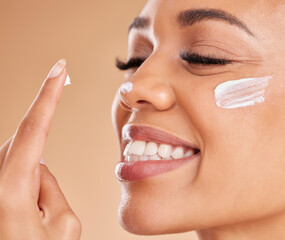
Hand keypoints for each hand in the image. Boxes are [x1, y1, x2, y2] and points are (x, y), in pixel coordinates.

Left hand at [0, 59, 80, 239]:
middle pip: (29, 152)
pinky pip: (17, 181)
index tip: (60, 70)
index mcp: (9, 190)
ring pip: (23, 168)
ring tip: (33, 226)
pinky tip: (25, 222)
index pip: (34, 127)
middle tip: (47, 214)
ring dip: (38, 191)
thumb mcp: (63, 229)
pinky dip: (29, 195)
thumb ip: (52, 190)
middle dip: (46, 175)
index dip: (49, 94)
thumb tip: (38, 168)